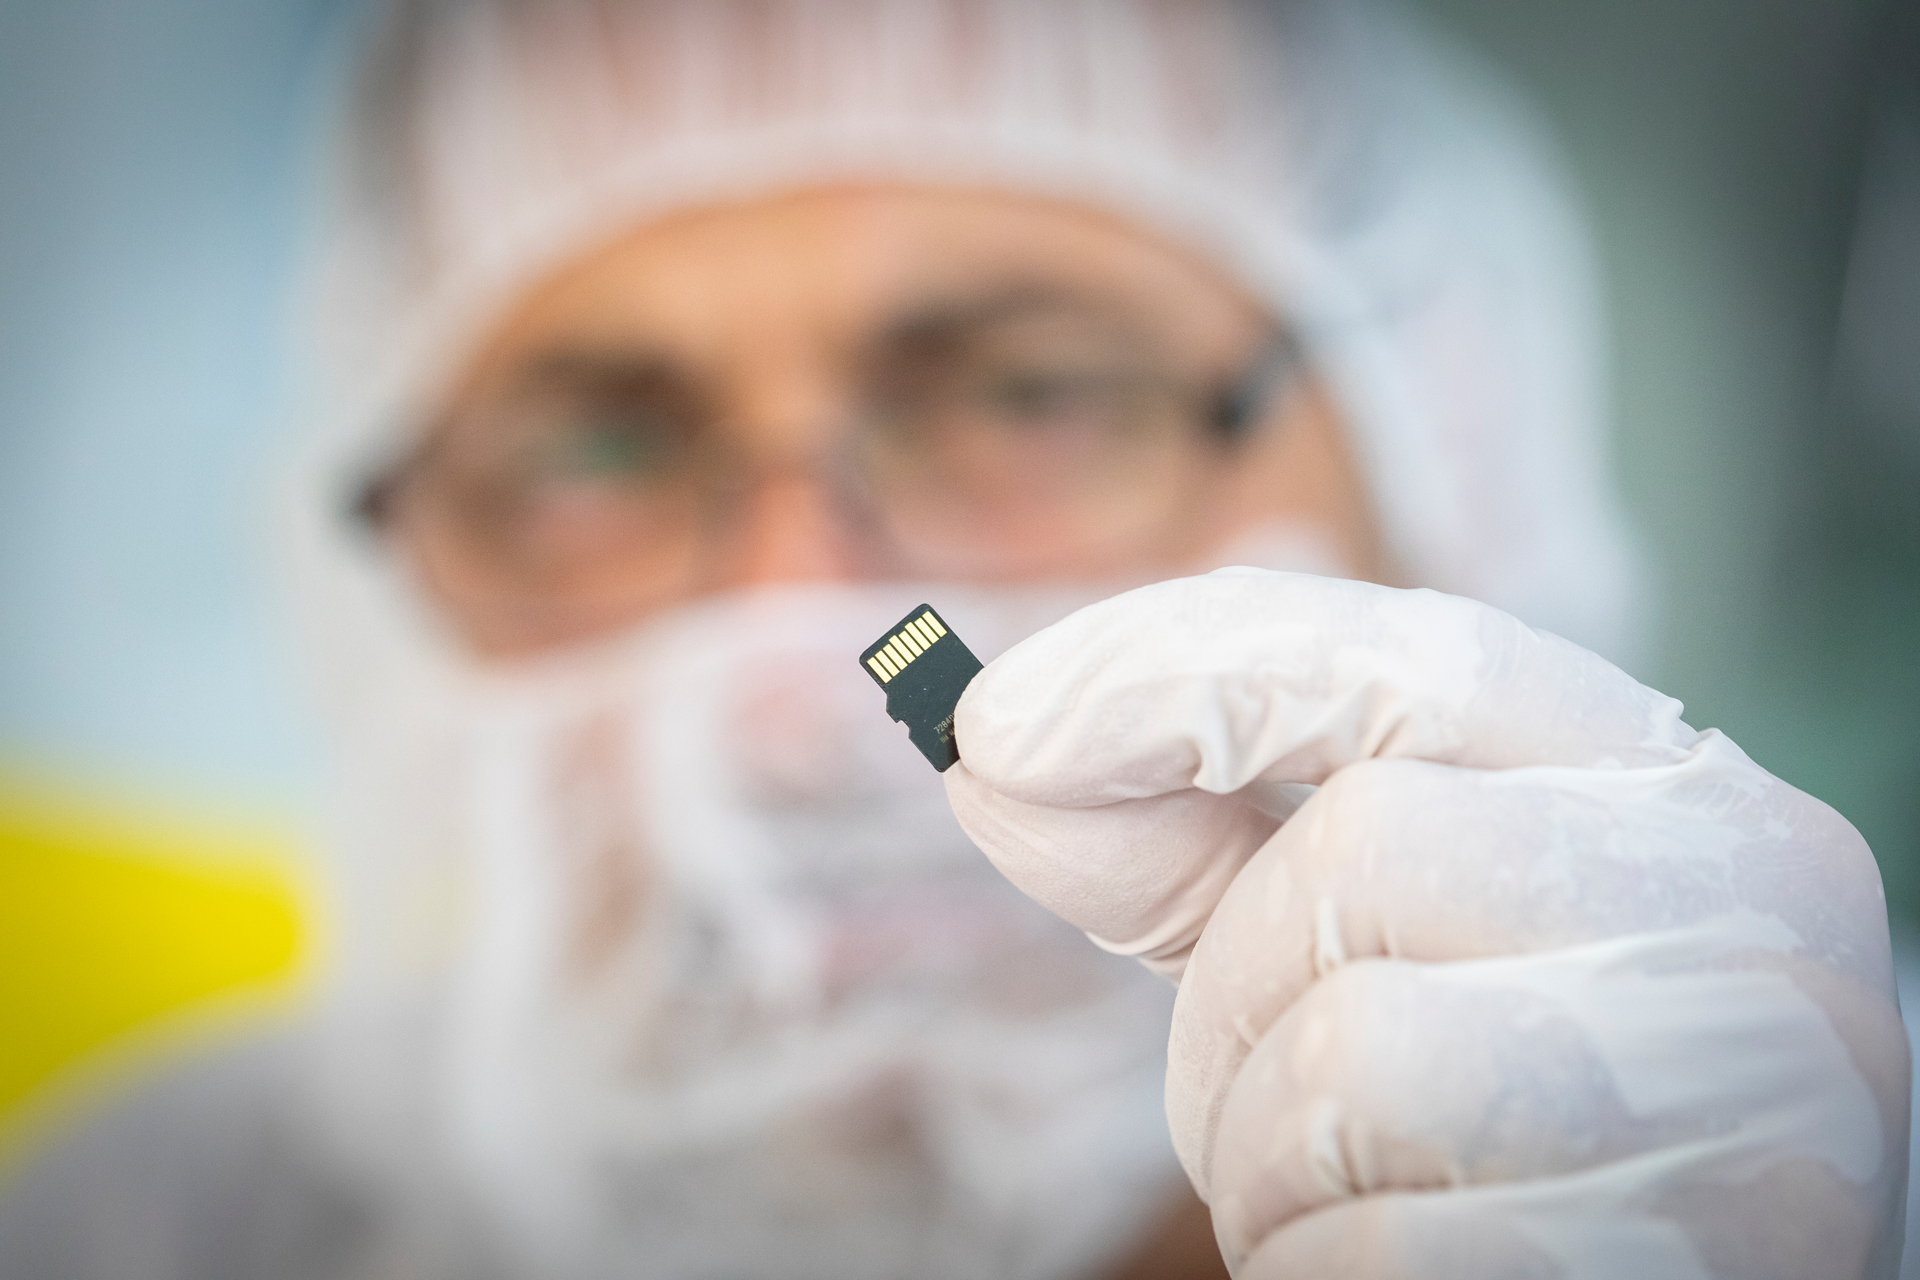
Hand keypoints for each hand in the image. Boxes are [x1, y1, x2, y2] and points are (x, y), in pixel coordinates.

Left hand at [946, 570, 1907, 1278]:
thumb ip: (1202, 841)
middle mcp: (1749, 903)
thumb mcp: (1361, 939)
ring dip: (1265, 1147)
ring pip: (1353, 1055)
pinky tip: (1403, 1252)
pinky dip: (1318, 1255)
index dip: (1185, 667)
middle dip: (1233, 988)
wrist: (1681, 1278)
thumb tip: (996, 752)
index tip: (997, 726)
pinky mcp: (1693, 1252)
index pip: (1422, 654)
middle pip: (1360, 850)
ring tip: (1343, 1182)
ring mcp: (1750, 1081)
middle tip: (1262, 1087)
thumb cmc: (1504, 1110)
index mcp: (1674, 791)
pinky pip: (1378, 1236)